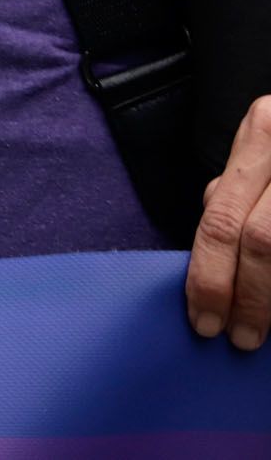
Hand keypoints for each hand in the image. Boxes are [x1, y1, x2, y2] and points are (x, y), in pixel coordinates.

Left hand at [185, 95, 270, 351]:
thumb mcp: (265, 144)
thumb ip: (237, 191)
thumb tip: (205, 252)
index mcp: (263, 129)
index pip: (220, 218)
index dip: (208, 275)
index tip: (203, 318)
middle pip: (259, 239)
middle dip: (245, 296)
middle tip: (238, 337)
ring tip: (265, 329)